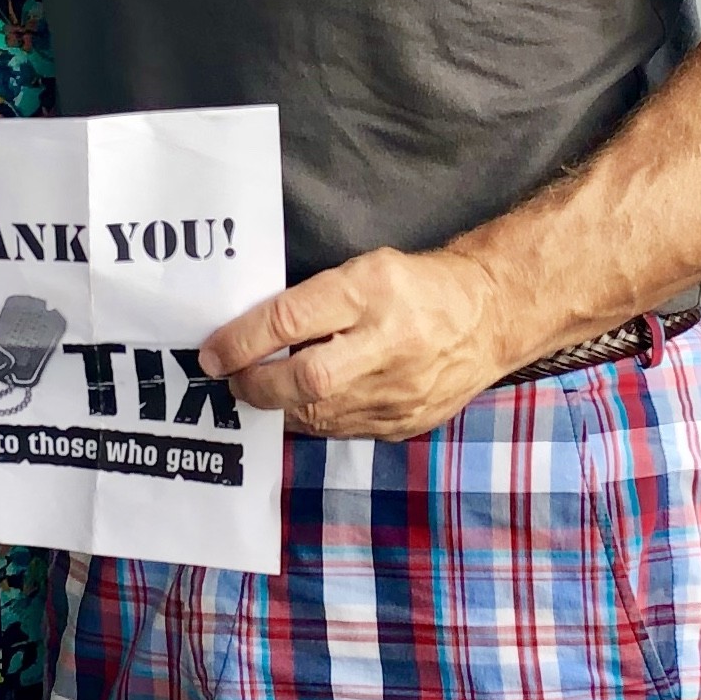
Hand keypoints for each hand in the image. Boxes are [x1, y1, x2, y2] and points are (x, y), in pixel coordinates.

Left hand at [198, 246, 514, 441]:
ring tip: (257, 391)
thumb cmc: (415, 286)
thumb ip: (314, 301)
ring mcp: (399, 391)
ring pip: (318, 414)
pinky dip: (312, 420)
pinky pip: (341, 430)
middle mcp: (387, 344)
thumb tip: (252, 334)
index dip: (242, 341)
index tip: (211, 352)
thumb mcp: (364, 269)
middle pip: (304, 380)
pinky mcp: (404, 424)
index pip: (291, 320)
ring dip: (277, 407)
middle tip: (229, 379)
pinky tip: (299, 406)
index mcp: (372, 292)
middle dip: (255, 385)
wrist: (488, 318)